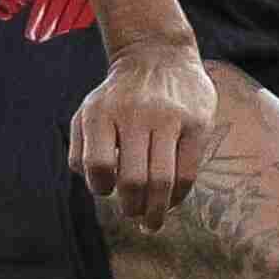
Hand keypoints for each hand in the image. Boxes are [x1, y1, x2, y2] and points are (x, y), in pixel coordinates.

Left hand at [69, 38, 214, 230]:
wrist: (158, 56)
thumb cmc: (118, 97)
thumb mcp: (89, 112)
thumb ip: (81, 148)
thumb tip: (95, 185)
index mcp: (101, 114)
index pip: (97, 167)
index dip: (101, 188)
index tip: (107, 190)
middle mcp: (134, 114)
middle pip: (132, 180)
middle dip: (132, 208)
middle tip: (134, 216)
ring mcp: (168, 118)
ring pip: (161, 180)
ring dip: (156, 212)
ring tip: (152, 223)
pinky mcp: (197, 123)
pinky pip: (187, 173)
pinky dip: (178, 196)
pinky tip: (171, 202)